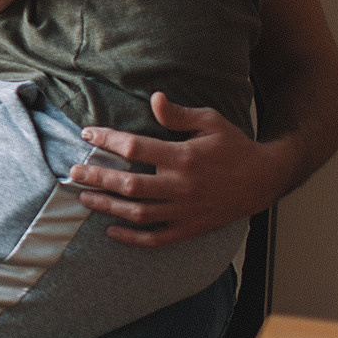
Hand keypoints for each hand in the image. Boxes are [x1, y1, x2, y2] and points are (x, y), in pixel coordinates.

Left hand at [66, 91, 295, 247]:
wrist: (264, 179)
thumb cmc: (234, 146)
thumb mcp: (210, 121)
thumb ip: (179, 114)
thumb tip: (153, 99)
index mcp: (184, 157)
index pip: (135, 148)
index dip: (107, 140)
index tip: (88, 135)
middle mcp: (181, 186)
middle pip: (129, 183)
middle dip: (97, 177)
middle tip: (73, 173)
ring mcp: (185, 211)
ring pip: (138, 213)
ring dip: (107, 207)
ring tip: (84, 198)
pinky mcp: (190, 228)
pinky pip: (156, 238)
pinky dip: (131, 238)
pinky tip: (111, 231)